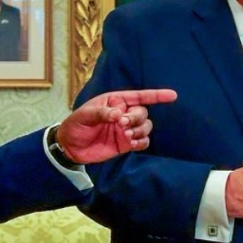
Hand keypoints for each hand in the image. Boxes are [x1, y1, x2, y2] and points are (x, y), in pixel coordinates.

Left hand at [59, 89, 176, 163]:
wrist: (70, 147)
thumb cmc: (76, 125)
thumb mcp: (84, 115)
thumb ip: (102, 113)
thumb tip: (118, 114)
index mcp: (116, 101)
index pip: (139, 96)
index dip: (157, 95)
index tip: (172, 96)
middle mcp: (124, 114)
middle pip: (143, 113)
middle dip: (136, 118)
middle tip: (122, 124)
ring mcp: (126, 129)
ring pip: (146, 127)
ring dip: (140, 131)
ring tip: (126, 136)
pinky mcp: (126, 144)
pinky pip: (143, 142)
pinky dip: (142, 142)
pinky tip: (133, 144)